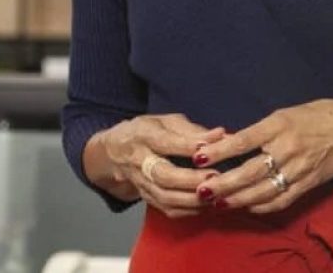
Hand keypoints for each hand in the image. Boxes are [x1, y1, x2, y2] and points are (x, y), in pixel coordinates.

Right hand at [95, 113, 224, 217]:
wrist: (113, 153)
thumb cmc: (145, 132)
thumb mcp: (164, 121)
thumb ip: (190, 129)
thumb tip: (219, 135)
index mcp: (143, 136)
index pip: (166, 142)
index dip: (188, 146)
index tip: (211, 146)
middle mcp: (139, 161)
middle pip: (163, 175)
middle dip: (191, 179)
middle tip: (215, 176)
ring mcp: (141, 183)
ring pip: (165, 197)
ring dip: (192, 199)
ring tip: (214, 194)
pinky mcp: (146, 198)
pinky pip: (167, 209)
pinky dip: (188, 210)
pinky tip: (206, 205)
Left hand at [192, 99, 332, 213]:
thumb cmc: (316, 116)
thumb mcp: (285, 114)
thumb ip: (260, 130)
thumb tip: (230, 142)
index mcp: (279, 125)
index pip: (244, 140)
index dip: (220, 151)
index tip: (199, 157)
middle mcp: (288, 148)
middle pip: (250, 171)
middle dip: (224, 183)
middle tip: (202, 190)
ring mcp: (299, 169)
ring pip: (263, 190)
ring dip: (238, 199)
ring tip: (218, 202)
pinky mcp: (308, 184)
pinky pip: (282, 199)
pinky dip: (262, 206)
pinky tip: (246, 206)